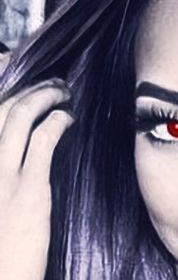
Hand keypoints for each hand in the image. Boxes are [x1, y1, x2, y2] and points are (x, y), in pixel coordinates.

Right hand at [0, 81, 72, 279]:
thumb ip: (5, 192)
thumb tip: (17, 176)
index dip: (4, 100)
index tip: (22, 94)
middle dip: (26, 89)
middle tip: (51, 87)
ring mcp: (1, 177)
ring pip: (18, 116)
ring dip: (43, 97)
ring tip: (63, 95)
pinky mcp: (28, 191)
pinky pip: (41, 141)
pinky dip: (56, 121)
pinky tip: (68, 119)